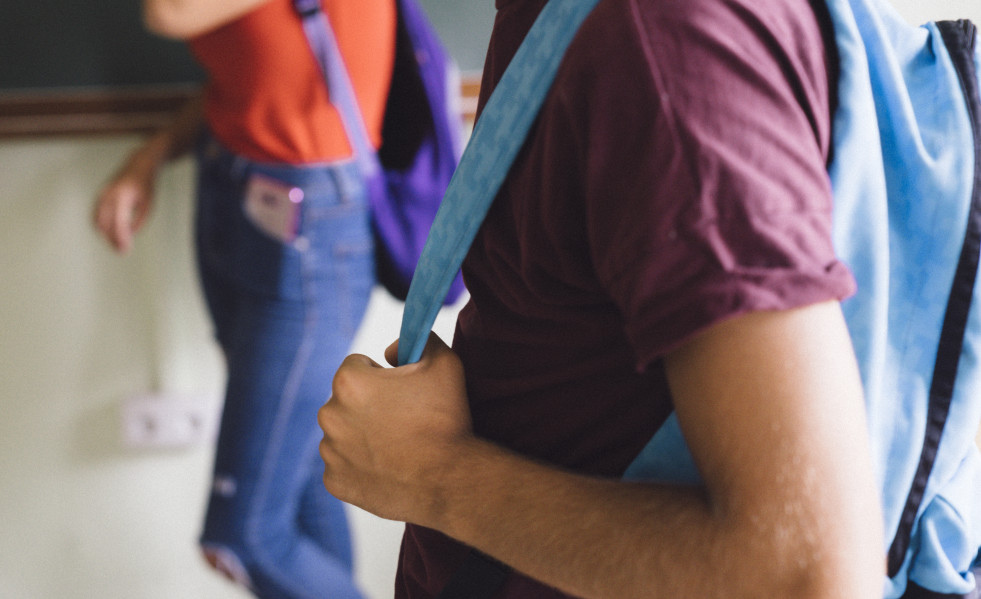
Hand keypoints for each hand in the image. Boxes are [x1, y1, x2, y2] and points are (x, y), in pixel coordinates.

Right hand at [93, 160, 155, 253]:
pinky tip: (111, 235)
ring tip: (118, 245)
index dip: (121, 238)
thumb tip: (126, 237)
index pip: (119, 222)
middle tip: (122, 251)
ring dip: (106, 235)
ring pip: (98, 220)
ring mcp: (102, 194)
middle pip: (106, 223)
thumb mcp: (148, 206)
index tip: (126, 249)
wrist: (138, 167)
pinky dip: (102, 227)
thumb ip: (138, 222)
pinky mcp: (99, 196)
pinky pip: (97, 215)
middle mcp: (109, 194)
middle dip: (113, 239)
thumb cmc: (145, 186)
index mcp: (123, 196)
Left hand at [319, 333, 473, 524]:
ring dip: (362, 435)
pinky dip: (360, 466)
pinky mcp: (334, 481)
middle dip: (368, 405)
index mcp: (349, 382)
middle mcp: (330, 414)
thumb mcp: (444, 363)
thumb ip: (419, 340)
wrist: (450, 481)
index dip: (381, 375)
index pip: (357, 365)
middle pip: (346, 400)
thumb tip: (393, 350)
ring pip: (342, 433)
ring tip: (397, 446)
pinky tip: (388, 467)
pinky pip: (343, 466)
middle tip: (402, 420)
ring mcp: (330, 452)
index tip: (400, 391)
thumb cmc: (446, 421)